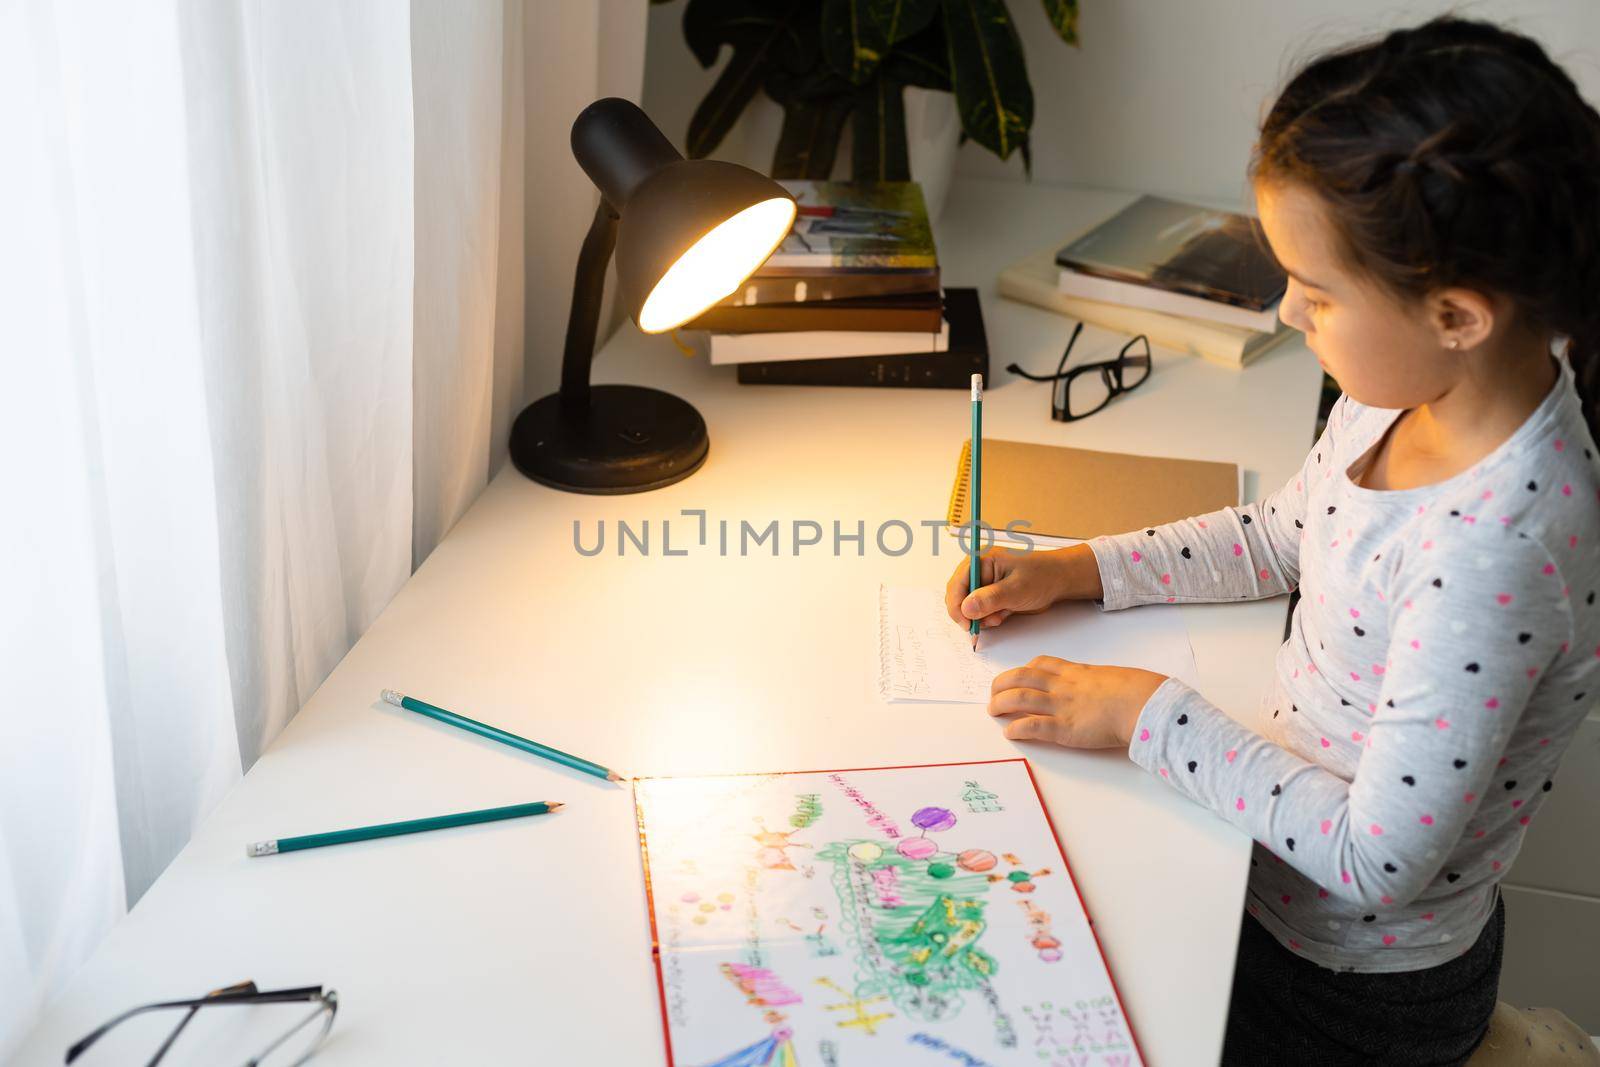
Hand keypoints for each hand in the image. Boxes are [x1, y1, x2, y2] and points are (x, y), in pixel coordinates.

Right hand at [945, 544, 1099, 632]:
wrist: (1059, 580)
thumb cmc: (1042, 576)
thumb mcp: (1016, 589)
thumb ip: (990, 598)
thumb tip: (965, 608)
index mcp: (981, 559)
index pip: (956, 584)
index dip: (957, 606)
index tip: (966, 624)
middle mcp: (978, 569)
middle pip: (959, 596)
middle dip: (971, 613)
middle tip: (987, 622)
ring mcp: (984, 581)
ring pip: (969, 606)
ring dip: (982, 616)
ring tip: (1000, 616)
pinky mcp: (990, 593)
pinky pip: (980, 610)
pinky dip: (990, 616)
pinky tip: (1004, 614)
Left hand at [988, 656, 1168, 747]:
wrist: (1142, 703)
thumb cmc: (1137, 692)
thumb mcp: (1113, 678)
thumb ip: (1099, 683)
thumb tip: (1103, 690)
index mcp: (1076, 673)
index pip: (1041, 664)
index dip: (1025, 669)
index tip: (1017, 677)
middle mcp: (1063, 686)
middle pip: (1021, 677)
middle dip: (1002, 684)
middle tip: (994, 694)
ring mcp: (1061, 706)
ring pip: (1019, 698)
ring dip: (1001, 703)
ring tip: (992, 710)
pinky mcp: (1063, 729)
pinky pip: (1031, 726)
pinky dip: (1016, 728)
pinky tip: (1009, 732)